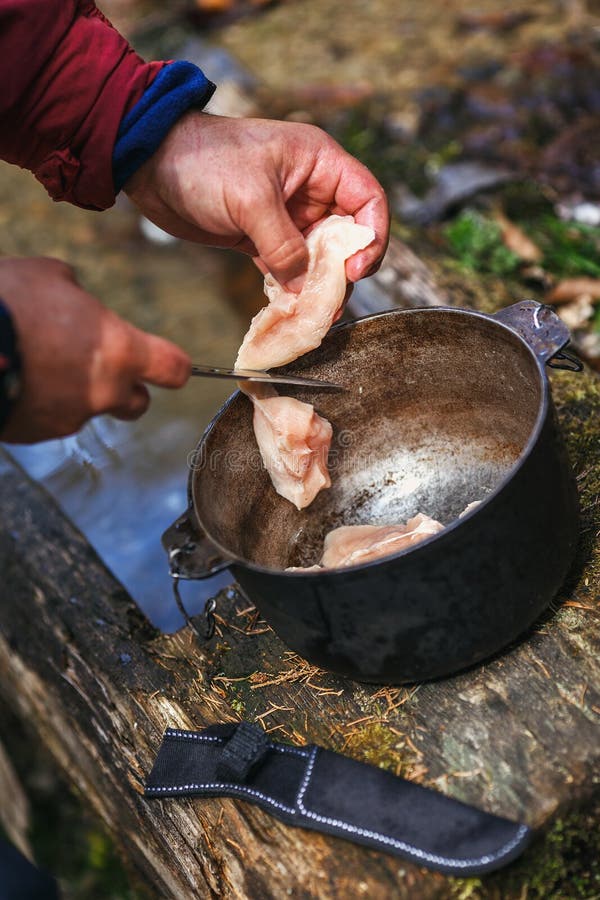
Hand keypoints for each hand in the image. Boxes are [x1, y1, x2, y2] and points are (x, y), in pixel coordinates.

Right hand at [0, 257, 189, 442]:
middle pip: (137, 403)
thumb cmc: (7, 304)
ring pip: (87, 410)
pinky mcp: (36, 434)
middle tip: (97, 364)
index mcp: (119, 350)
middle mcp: (103, 392)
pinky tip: (17, 377)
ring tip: (35, 361)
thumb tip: (74, 296)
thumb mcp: (47, 276)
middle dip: (125, 388)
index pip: (174, 370)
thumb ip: (76, 292)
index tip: (170, 365)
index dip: (174, 367)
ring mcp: (69, 417)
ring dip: (73, 391)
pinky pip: (49, 419)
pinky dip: (40, 403)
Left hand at [125, 114, 389, 289]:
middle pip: (347, 237)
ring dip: (318, 287)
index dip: (371, 236)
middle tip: (331, 301)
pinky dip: (292, 290)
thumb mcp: (251, 200)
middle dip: (343, 270)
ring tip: (314, 314)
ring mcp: (287, 217)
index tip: (355, 268)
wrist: (151, 164)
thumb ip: (283, 246)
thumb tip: (304, 288)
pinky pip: (289, 270)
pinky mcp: (262, 239)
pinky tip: (291, 310)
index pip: (368, 200)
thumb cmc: (203, 160)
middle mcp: (310, 190)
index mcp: (320, 164)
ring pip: (318, 259)